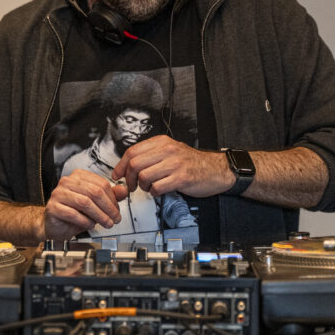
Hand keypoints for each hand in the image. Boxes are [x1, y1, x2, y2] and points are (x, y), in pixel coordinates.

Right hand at [44, 168, 128, 239]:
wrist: (55, 225)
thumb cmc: (73, 213)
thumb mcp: (95, 204)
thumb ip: (109, 196)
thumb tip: (124, 190)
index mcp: (78, 176)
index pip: (101, 183)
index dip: (112, 198)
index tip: (117, 210)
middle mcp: (67, 181)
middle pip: (94, 192)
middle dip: (108, 208)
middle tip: (115, 218)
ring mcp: (58, 193)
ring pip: (85, 202)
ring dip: (99, 215)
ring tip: (106, 223)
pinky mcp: (53, 207)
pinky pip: (73, 214)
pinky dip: (85, 221)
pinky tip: (90, 225)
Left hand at [111, 136, 230, 197]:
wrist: (216, 169)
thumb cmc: (192, 162)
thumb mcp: (171, 150)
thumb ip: (152, 154)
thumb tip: (128, 164)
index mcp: (162, 142)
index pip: (132, 151)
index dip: (121, 165)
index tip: (118, 174)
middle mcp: (168, 150)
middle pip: (135, 164)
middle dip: (130, 178)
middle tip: (132, 185)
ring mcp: (175, 164)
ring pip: (144, 176)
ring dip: (143, 186)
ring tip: (149, 187)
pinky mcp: (181, 178)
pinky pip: (157, 187)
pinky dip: (154, 192)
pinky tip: (159, 190)